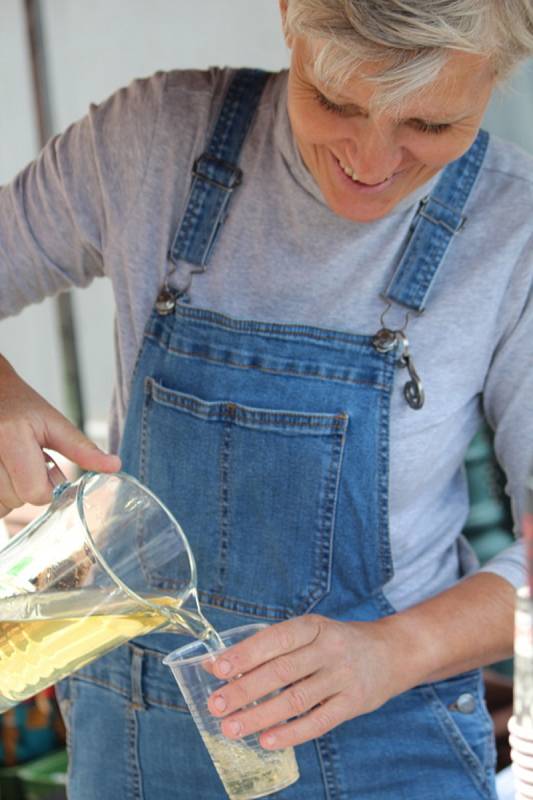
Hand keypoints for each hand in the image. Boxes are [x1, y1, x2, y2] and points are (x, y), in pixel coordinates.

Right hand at [0, 355, 120, 516]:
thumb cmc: (20, 405)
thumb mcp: (53, 421)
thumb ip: (82, 448)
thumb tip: (115, 466)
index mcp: (11, 437)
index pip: (34, 491)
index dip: (47, 484)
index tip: (46, 464)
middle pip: (16, 501)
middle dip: (28, 486)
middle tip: (25, 459)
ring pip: (1, 507)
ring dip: (10, 493)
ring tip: (11, 464)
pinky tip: (2, 471)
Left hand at [207, 614, 401, 749]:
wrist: (391, 652)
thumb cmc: (335, 643)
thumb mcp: (306, 635)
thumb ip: (265, 648)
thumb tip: (215, 665)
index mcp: (312, 626)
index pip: (275, 639)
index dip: (246, 654)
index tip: (218, 669)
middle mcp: (328, 648)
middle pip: (282, 671)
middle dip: (245, 690)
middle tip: (216, 706)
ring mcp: (343, 676)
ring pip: (296, 699)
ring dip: (261, 716)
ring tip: (232, 728)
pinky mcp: (354, 703)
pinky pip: (319, 722)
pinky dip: (291, 734)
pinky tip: (267, 740)